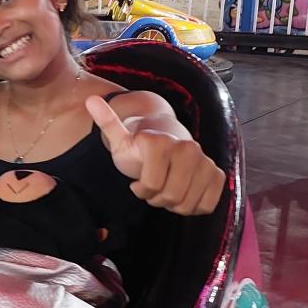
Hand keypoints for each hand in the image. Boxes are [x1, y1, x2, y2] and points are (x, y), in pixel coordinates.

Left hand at [85, 96, 225, 215]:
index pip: (150, 185)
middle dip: (157, 198)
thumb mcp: (119, 140)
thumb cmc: (138, 149)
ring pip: (187, 203)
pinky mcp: (217, 174)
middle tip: (152, 188)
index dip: (141, 190)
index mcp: (160, 141)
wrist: (166, 146)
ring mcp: (205, 161)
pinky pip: (207, 205)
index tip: (136, 182)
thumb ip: (107, 123)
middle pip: (170, 196)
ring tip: (166, 188)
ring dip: (173, 204)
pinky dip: (192, 206)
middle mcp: (187, 148)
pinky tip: (183, 193)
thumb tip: (90, 100)